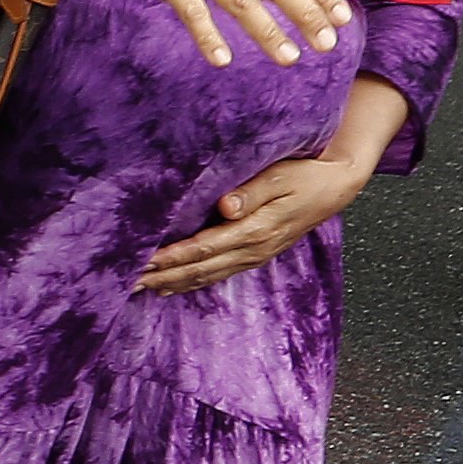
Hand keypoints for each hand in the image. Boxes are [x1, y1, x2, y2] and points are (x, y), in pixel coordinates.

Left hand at [135, 148, 370, 294]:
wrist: (335, 187)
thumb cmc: (305, 175)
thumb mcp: (281, 176)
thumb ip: (251, 192)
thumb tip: (225, 207)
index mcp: (255, 230)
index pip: (203, 248)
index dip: (171, 257)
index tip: (142, 261)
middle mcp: (252, 250)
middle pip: (199, 269)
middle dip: (162, 276)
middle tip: (127, 282)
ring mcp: (254, 256)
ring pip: (206, 276)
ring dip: (171, 284)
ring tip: (139, 288)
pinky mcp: (255, 256)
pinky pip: (218, 275)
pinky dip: (191, 283)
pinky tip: (170, 287)